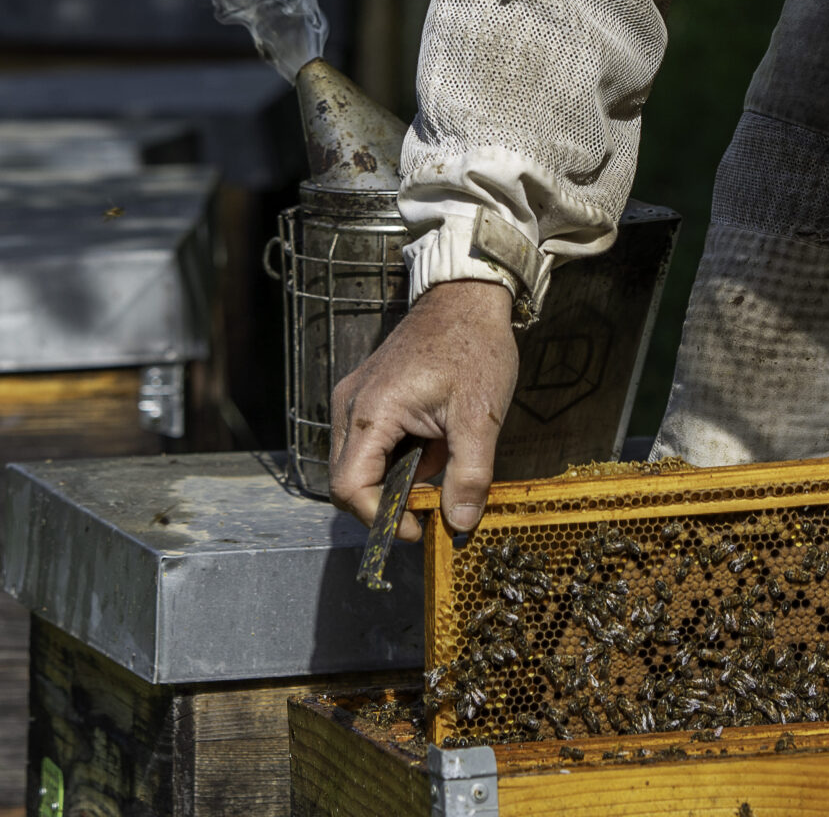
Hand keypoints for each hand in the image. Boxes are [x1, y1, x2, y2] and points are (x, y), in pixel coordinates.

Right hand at [329, 279, 517, 540]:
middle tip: (432, 510)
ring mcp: (355, 402)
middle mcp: (350, 408)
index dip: (382, 520)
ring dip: (395, 481)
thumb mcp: (480, 416)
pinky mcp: (368, 399)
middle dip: (387, 506)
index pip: (351, 488)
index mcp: (371, 412)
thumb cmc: (474, 348)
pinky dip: (399, 459)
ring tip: (440, 467)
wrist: (467, 298)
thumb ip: (469, 474)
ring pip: (359, 466)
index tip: (421, 529)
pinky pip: (370, 445)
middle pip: (348, 482)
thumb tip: (460, 523)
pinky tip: (433, 446)